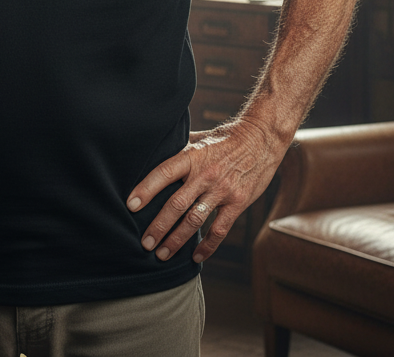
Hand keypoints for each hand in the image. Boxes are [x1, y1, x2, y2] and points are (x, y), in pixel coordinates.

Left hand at [126, 118, 286, 263]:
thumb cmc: (226, 137)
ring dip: (177, 240)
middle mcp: (205, 174)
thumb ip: (180, 148)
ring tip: (162, 254)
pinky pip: (220, 230)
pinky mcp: (238, 203)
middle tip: (144, 243)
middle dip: (158, 226)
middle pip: (176, 204)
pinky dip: (207, 246)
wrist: (261, 139)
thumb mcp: (200, 138)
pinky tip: (195, 256)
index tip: (131, 205)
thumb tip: (154, 152)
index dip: (146, 189)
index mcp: (192, 156)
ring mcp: (222, 190)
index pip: (164, 173)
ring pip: (195, 220)